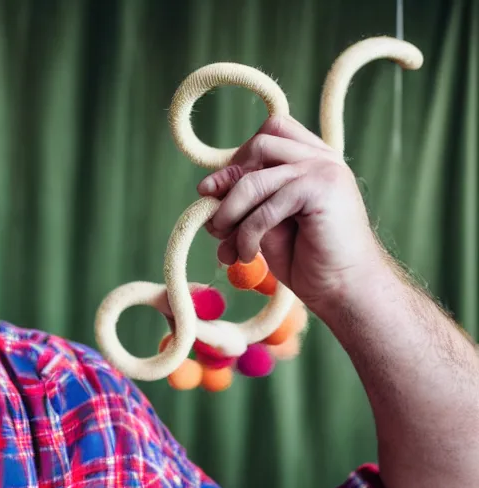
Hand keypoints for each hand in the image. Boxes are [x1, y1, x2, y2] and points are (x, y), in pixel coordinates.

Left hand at [199, 115, 385, 308]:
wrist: (345, 290)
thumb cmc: (308, 260)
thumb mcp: (266, 222)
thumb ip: (245, 199)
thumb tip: (206, 187)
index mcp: (311, 158)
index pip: (268, 133)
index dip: (237, 159)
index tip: (212, 191)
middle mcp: (320, 157)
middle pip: (259, 144)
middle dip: (229, 182)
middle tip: (219, 221)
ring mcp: (324, 170)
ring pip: (254, 178)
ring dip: (230, 213)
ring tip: (226, 244)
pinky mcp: (322, 189)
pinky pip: (265, 206)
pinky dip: (247, 233)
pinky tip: (246, 255)